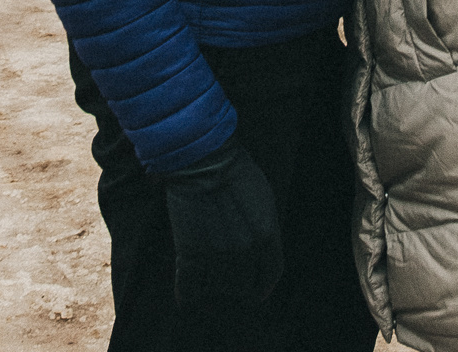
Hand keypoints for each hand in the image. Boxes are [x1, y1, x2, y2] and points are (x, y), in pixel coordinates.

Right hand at [162, 141, 283, 306]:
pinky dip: (187, 296)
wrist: (202, 159)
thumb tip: (262, 251)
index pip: (271, 275)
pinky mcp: (189, 253)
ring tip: (209, 280)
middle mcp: (245, 250)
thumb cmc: (234, 172)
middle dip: (239, 286)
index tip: (256, 293)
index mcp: (267, 235)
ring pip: (218, 289)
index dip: (263, 286)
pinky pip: (190, 288)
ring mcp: (216, 253)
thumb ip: (265, 229)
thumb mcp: (263, 199)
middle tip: (230, 281)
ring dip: (214, 288)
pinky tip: (187, 298)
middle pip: (244, 286)